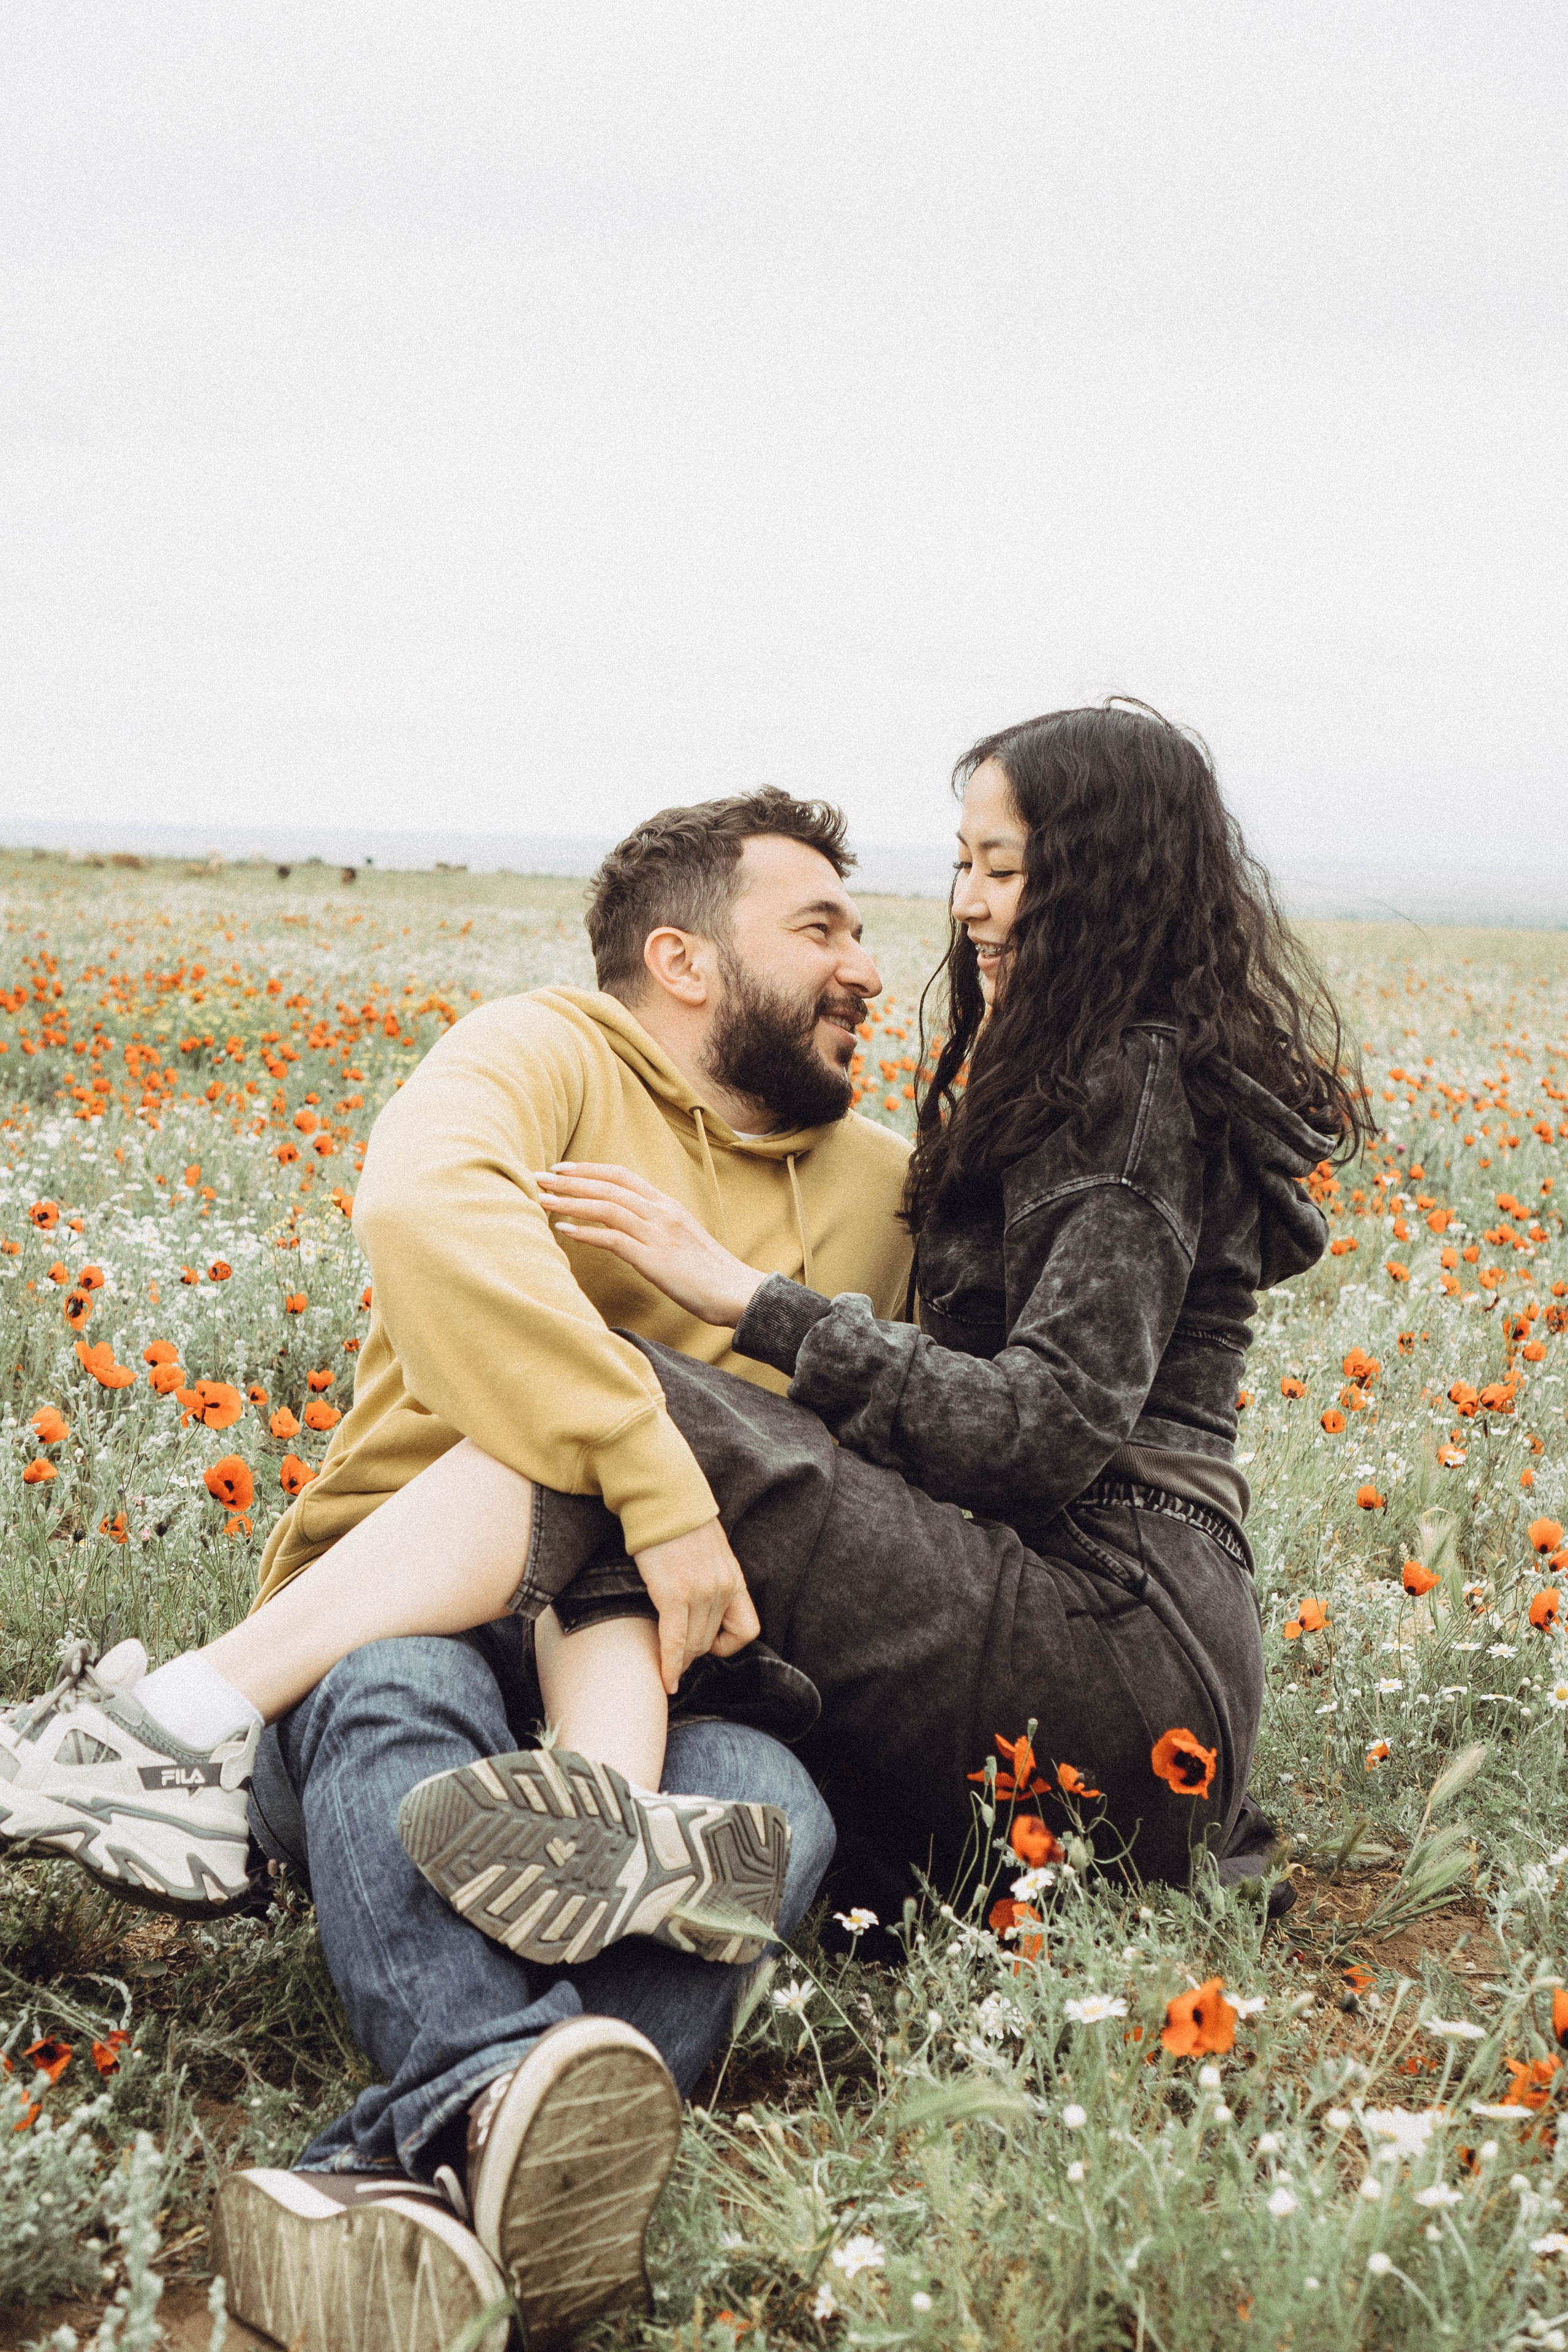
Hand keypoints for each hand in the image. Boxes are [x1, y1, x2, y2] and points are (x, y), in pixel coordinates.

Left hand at [536, 1162, 766, 1326]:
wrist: (737, 1292)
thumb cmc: (709, 1272)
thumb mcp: (681, 1238)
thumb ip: (656, 1226)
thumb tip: (628, 1227)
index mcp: (667, 1205)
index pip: (622, 1176)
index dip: (590, 1169)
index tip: (563, 1168)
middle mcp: (661, 1212)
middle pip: (608, 1186)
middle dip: (570, 1180)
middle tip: (538, 1177)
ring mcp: (657, 1233)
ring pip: (606, 1207)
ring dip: (570, 1201)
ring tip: (542, 1199)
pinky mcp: (653, 1259)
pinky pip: (612, 1239)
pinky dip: (585, 1232)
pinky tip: (564, 1231)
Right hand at [633, 1521, 760, 1693]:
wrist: (663, 1498)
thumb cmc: (680, 1523)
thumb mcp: (711, 1553)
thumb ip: (712, 1579)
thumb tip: (700, 1602)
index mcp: (734, 1579)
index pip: (747, 1630)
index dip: (728, 1646)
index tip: (708, 1644)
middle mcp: (722, 1589)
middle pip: (711, 1641)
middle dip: (694, 1655)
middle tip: (677, 1661)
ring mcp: (700, 1593)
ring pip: (694, 1645)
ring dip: (681, 1661)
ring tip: (668, 1668)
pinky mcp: (673, 1594)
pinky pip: (674, 1640)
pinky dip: (670, 1664)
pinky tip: (666, 1680)